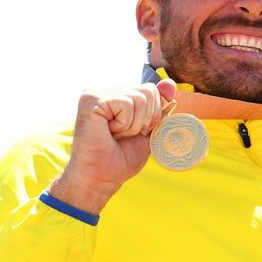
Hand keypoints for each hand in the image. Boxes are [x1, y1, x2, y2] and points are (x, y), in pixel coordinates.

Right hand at [48, 80, 176, 214]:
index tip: (132, 133)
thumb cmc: (121, 157)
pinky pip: (127, 104)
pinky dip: (124, 124)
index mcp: (114, 94)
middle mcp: (103, 89)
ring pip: (140, 98)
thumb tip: (169, 82)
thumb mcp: (148, 129)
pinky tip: (108, 133)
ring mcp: (95, 93)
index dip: (151, 116)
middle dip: (144, 120)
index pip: (151, 90)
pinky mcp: (91, 100)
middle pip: (148, 91)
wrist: (100, 179)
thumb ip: (159, 105)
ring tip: (114, 135)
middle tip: (122, 135)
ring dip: (133, 125)